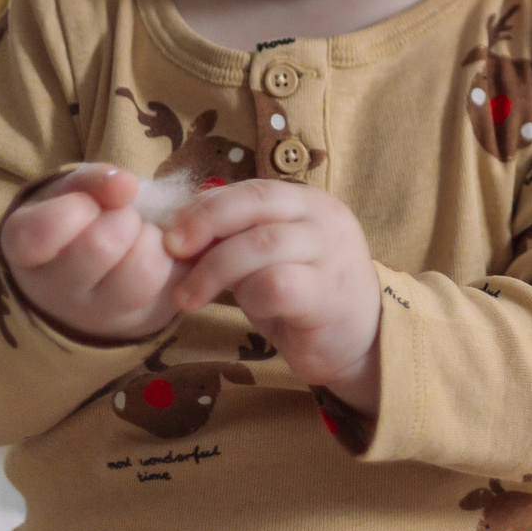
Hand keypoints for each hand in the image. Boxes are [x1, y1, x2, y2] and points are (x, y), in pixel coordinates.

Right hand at [0, 165, 187, 343]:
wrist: (89, 271)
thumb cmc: (75, 221)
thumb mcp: (70, 191)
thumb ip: (92, 180)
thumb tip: (126, 186)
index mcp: (25, 253)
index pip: (45, 230)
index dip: (77, 206)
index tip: (85, 204)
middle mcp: (55, 294)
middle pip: (102, 247)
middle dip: (123, 217)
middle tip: (121, 218)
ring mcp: (97, 317)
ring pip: (144, 272)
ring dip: (153, 241)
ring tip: (142, 238)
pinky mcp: (143, 321)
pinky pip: (175, 286)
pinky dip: (177, 259)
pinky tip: (160, 255)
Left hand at [163, 181, 382, 412]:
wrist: (361, 341)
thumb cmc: (307, 297)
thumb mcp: (271, 259)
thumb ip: (240, 237)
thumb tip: (182, 225)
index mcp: (309, 202)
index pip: (252, 189)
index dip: (206, 206)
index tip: (170, 231)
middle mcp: (324, 218)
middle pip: (257, 203)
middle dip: (206, 223)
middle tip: (171, 249)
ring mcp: (331, 253)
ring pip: (261, 244)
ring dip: (214, 269)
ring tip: (187, 297)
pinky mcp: (329, 293)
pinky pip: (277, 284)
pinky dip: (248, 297)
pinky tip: (242, 311)